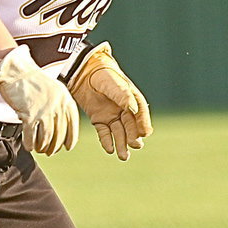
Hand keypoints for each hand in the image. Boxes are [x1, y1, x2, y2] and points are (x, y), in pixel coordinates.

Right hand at [0, 46, 78, 154]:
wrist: (16, 70)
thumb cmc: (34, 81)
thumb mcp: (55, 90)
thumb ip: (60, 106)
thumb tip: (62, 128)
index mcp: (66, 100)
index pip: (72, 126)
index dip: (70, 139)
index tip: (67, 147)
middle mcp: (57, 106)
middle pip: (59, 135)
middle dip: (54, 146)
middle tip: (49, 151)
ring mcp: (43, 111)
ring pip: (46, 138)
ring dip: (42, 147)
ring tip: (38, 149)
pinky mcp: (29, 115)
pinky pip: (31, 136)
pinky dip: (30, 144)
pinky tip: (29, 146)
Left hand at [67, 44, 151, 159]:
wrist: (82, 70)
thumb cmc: (101, 73)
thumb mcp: (112, 82)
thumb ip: (122, 95)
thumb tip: (133, 110)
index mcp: (131, 98)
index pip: (140, 113)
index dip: (143, 123)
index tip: (145, 133)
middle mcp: (123, 109)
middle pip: (130, 126)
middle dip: (133, 137)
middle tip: (134, 145)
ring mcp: (111, 115)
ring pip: (119, 133)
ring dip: (121, 144)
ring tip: (123, 156)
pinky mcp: (99, 119)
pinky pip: (104, 133)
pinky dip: (106, 141)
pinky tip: (109, 149)